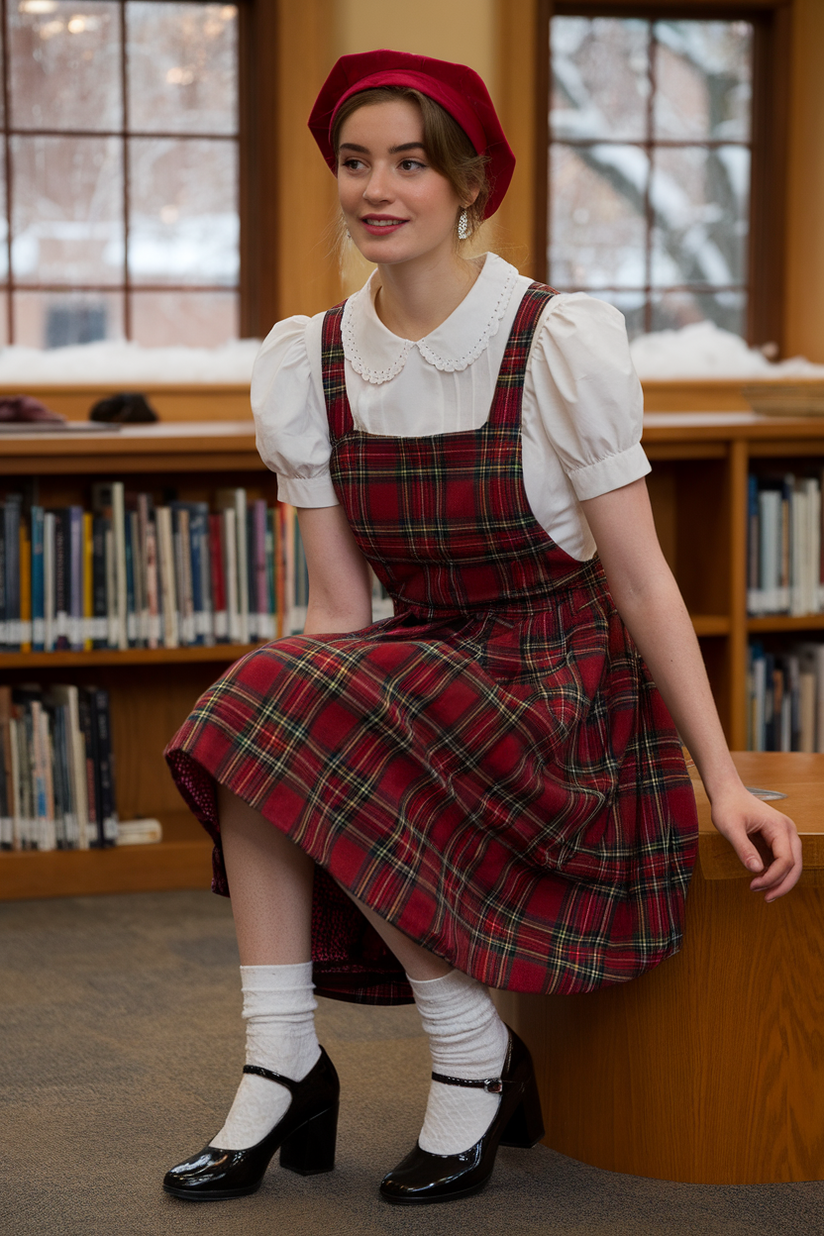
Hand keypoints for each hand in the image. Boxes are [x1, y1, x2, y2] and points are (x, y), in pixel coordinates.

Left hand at [710, 785, 802, 900]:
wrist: (728, 793)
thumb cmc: (728, 806)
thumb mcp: (730, 827)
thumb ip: (743, 848)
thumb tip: (756, 870)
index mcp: (780, 827)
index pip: (785, 860)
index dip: (773, 877)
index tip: (754, 886)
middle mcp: (787, 831)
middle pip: (795, 865)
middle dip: (782, 884)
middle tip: (766, 898)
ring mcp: (784, 836)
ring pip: (792, 865)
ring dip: (780, 881)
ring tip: (762, 892)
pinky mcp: (777, 840)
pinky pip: (782, 861)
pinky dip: (775, 874)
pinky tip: (762, 882)